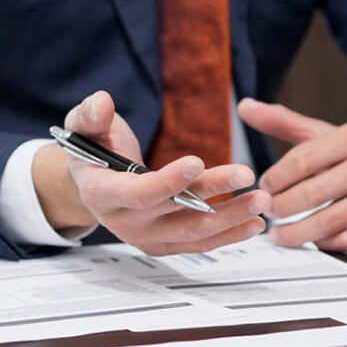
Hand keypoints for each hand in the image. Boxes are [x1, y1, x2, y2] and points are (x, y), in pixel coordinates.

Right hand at [34, 91, 269, 255]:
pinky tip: (255, 223)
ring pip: (193, 232)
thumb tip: (101, 102)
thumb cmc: (93, 150)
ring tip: (261, 201)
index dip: (168, 180)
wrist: (93, 183)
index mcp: (102, 194)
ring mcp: (146, 238)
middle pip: (176, 211)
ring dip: (231, 219)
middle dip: (213, 192)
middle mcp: (124, 223)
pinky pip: (200, 243)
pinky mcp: (165, 245)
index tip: (198, 161)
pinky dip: (228, 235)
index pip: (138, 193)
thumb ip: (90, 115)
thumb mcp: (85, 126)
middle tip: (247, 175)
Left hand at [238, 99, 346, 250]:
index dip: (276, 178)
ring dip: (296, 233)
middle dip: (281, 208)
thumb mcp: (327, 134)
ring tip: (280, 235)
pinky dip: (325, 243)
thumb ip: (285, 122)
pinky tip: (313, 239)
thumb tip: (245, 106)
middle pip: (312, 193)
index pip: (303, 158)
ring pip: (328, 222)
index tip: (264, 188)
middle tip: (268, 214)